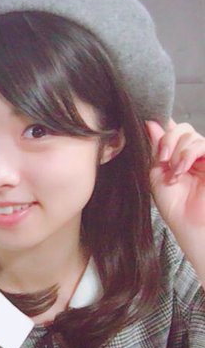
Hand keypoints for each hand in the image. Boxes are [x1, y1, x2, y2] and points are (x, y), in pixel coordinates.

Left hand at [147, 119, 204, 281]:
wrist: (189, 224)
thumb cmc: (174, 205)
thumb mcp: (157, 174)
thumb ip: (156, 149)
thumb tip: (150, 123)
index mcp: (177, 155)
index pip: (171, 131)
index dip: (161, 129)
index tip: (147, 130)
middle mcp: (192, 153)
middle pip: (181, 128)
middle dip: (167, 141)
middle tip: (161, 161)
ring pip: (190, 135)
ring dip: (177, 152)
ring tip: (174, 173)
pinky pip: (202, 144)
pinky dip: (188, 154)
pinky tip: (182, 169)